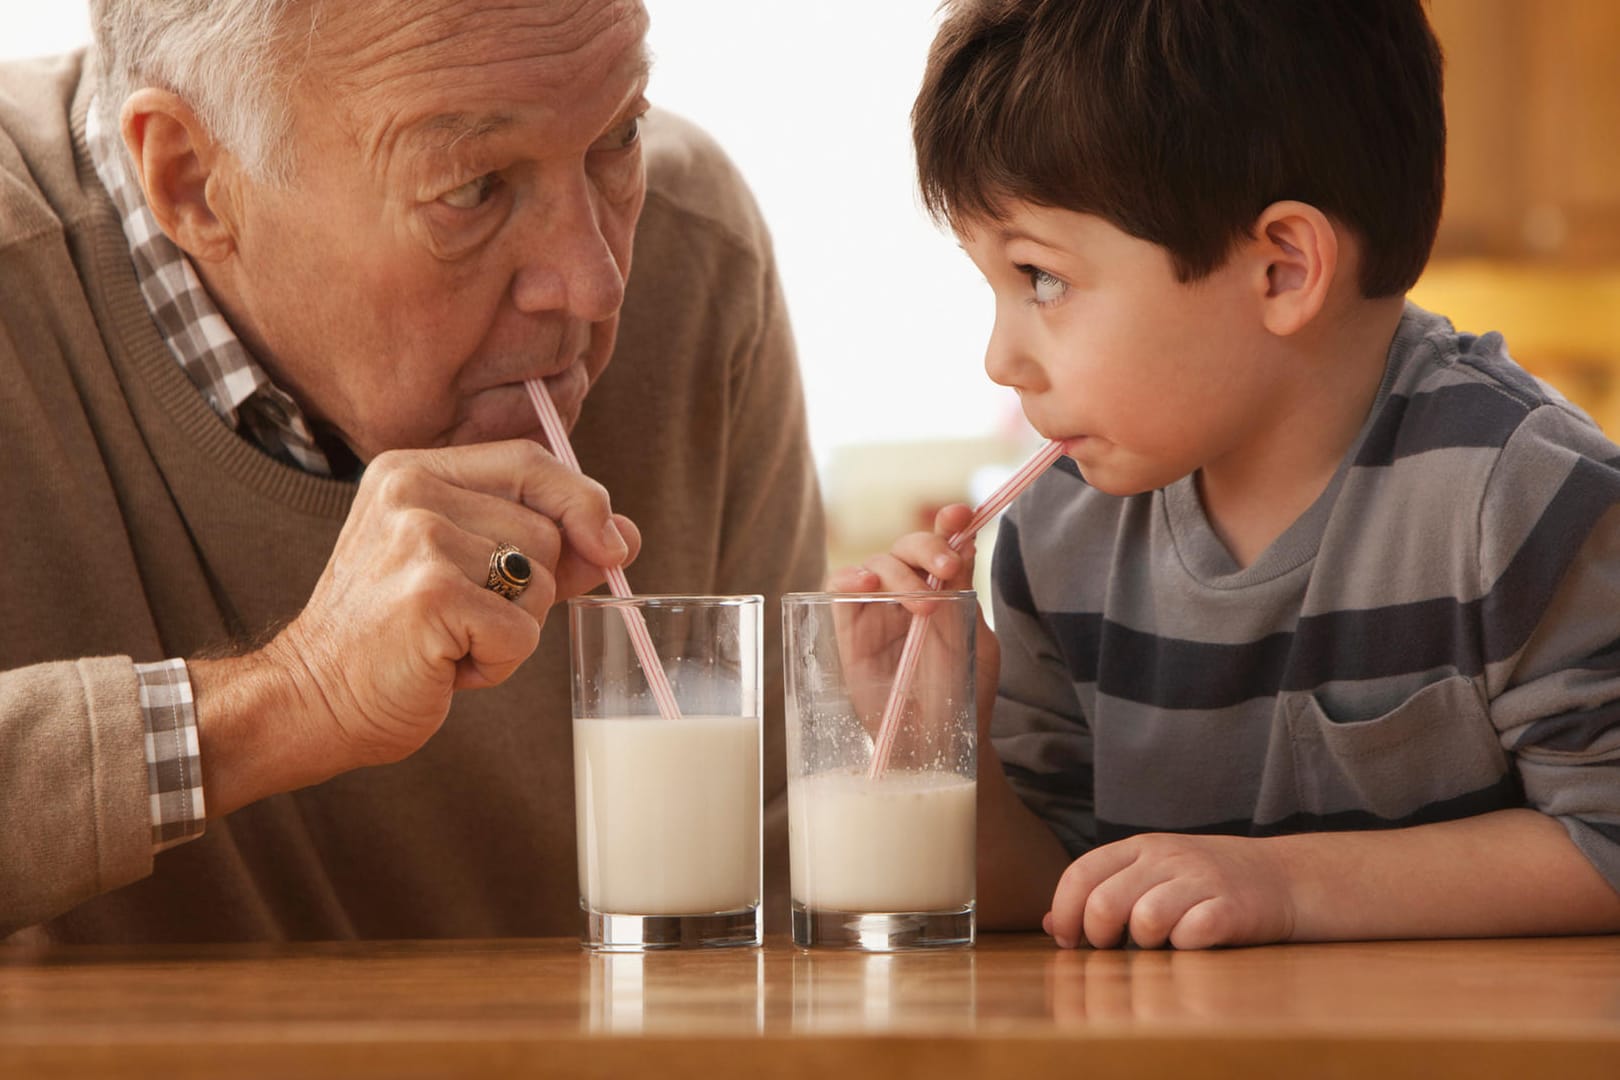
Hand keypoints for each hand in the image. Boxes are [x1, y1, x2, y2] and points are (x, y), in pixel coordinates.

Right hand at [195, 439, 640, 811]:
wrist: (313, 698)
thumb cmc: (397, 636)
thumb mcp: (468, 570)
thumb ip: (543, 543)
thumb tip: (624, 535)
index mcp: (414, 470)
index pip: (531, 460)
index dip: (582, 502)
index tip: (612, 547)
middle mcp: (411, 492)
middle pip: (546, 528)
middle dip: (532, 589)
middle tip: (466, 616)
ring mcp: (418, 540)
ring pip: (539, 583)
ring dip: (514, 629)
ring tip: (451, 639)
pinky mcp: (429, 596)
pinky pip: (522, 632)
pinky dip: (499, 662)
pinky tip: (446, 664)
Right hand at [826, 505, 999, 738]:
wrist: (941, 742)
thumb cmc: (963, 695)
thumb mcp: (975, 640)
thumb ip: (965, 591)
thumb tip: (965, 541)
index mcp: (943, 589)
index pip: (941, 544)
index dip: (947, 523)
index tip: (959, 515)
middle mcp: (908, 592)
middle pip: (906, 546)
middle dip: (926, 547)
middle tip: (946, 568)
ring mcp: (876, 610)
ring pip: (874, 562)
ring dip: (897, 570)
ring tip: (920, 602)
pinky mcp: (848, 630)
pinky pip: (837, 590)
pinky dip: (848, 577)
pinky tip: (867, 582)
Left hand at [1044, 833, 1297, 949]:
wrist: (1284, 877)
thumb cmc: (1205, 883)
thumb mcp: (1150, 875)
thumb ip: (1102, 893)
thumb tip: (1050, 925)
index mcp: (1140, 846)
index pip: (1081, 874)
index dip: (1065, 913)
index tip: (1068, 941)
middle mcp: (1167, 857)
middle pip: (1104, 904)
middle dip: (1098, 938)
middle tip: (1113, 949)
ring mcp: (1201, 880)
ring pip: (1144, 921)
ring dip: (1145, 945)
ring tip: (1161, 943)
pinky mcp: (1232, 908)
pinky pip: (1190, 935)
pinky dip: (1185, 948)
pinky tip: (1194, 942)